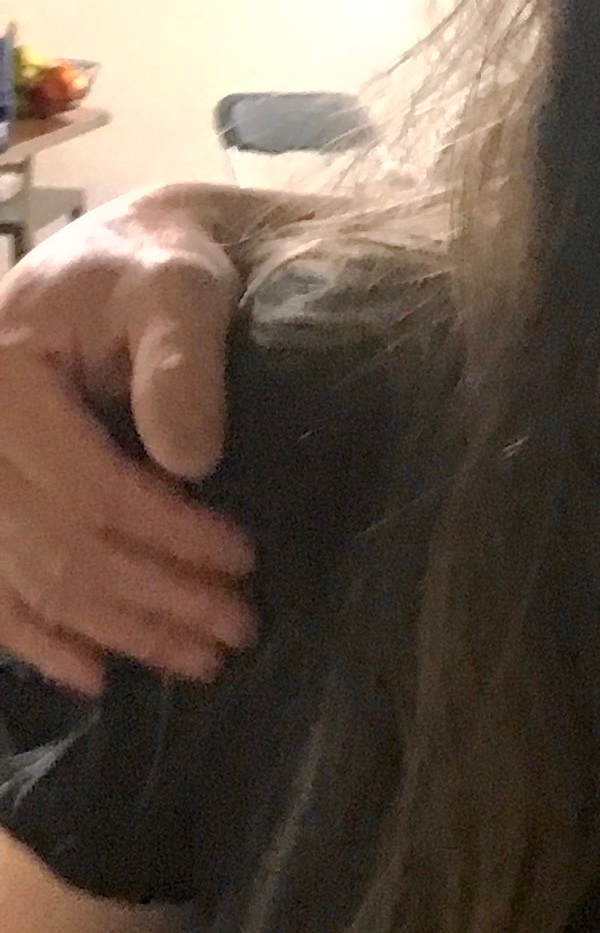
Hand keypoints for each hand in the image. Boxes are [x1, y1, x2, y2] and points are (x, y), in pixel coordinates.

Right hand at [0, 195, 257, 691]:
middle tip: (239, 629)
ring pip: (32, 580)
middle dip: (154, 598)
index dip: (168, 537)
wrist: (123, 259)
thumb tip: (189, 459)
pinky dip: (39, 637)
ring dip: (116, 631)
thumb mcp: (180, 285)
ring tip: (200, 659)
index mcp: (5, 379)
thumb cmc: (157, 268)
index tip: (244, 560)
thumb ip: (183, 360)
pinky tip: (93, 673)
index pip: (88, 489)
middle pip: (59, 547)